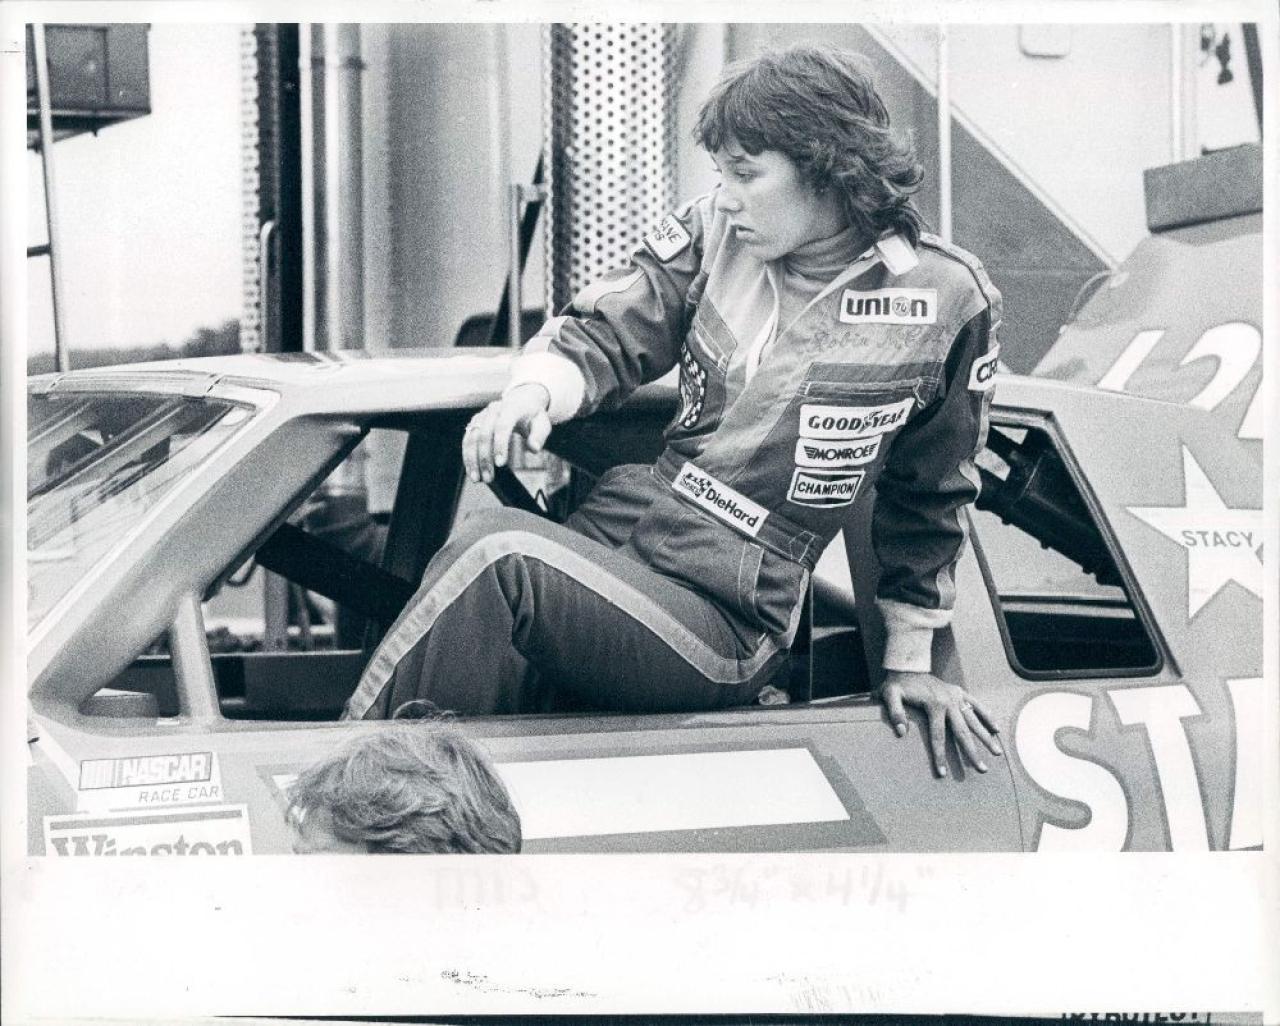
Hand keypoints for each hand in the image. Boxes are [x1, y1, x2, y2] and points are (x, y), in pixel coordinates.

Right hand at [462, 384, 551, 483]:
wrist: (521, 401)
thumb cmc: (532, 417)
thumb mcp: (542, 424)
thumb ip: (539, 436)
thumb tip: (534, 448)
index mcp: (511, 407)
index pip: (502, 426)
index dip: (500, 445)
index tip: (500, 464)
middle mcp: (493, 410)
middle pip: (484, 434)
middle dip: (485, 458)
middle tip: (488, 478)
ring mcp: (482, 415)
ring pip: (472, 437)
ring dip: (472, 459)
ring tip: (477, 478)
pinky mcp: (474, 423)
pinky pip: (467, 440)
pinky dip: (467, 456)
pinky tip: (471, 470)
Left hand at [878, 670, 1002, 777]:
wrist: (908, 666)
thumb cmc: (898, 684)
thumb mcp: (890, 694)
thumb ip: (895, 712)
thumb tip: (901, 732)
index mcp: (934, 705)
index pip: (938, 736)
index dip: (940, 755)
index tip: (943, 773)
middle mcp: (949, 701)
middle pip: (963, 731)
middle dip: (972, 752)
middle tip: (982, 769)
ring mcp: (956, 696)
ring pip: (975, 720)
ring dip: (986, 737)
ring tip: (997, 752)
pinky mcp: (960, 692)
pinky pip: (977, 705)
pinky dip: (987, 716)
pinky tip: (996, 729)